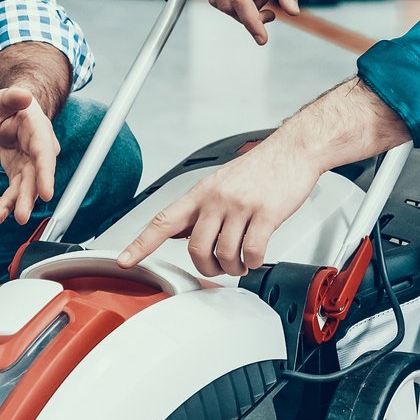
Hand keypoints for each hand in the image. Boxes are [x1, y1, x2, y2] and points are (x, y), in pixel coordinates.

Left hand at [0, 87, 57, 224]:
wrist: (11, 113)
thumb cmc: (9, 105)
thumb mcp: (5, 97)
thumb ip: (13, 97)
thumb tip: (24, 96)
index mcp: (39, 132)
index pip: (45, 155)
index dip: (46, 174)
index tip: (47, 193)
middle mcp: (39, 152)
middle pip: (36, 178)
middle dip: (29, 198)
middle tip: (21, 217)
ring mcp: (30, 165)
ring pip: (26, 188)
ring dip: (16, 205)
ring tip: (0, 217)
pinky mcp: (19, 174)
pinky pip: (14, 191)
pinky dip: (5, 203)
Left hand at [117, 138, 317, 277]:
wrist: (293, 150)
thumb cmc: (260, 168)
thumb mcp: (220, 183)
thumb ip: (201, 209)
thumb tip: (179, 232)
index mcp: (202, 193)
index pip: (163, 220)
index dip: (142, 243)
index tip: (126, 260)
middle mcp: (217, 198)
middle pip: (196, 248)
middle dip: (207, 267)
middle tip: (219, 269)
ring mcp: (241, 206)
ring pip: (225, 254)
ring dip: (233, 268)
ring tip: (240, 264)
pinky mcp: (265, 214)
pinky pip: (252, 252)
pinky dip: (252, 262)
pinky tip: (255, 258)